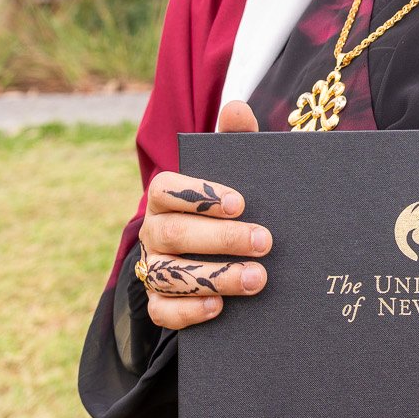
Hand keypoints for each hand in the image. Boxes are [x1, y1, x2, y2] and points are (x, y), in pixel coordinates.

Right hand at [138, 100, 269, 329]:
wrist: (225, 252)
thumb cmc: (231, 203)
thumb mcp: (238, 171)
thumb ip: (236, 141)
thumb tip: (238, 107)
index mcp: (166, 196)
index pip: (167, 189)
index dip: (200, 196)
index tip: (241, 202)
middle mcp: (154, 231)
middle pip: (176, 235)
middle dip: (222, 240)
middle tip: (265, 241)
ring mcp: (153, 268)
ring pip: (170, 275)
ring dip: (215, 276)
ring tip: (258, 278)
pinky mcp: (159, 301)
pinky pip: (162, 311)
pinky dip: (189, 311)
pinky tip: (220, 307)